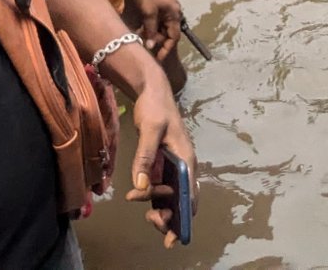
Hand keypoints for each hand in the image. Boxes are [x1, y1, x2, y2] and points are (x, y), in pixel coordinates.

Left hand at [127, 81, 196, 247]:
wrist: (152, 91)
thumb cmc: (155, 108)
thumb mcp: (150, 131)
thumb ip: (144, 157)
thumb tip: (141, 186)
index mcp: (186, 160)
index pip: (190, 195)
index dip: (184, 217)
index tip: (174, 236)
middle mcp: (183, 166)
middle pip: (181, 200)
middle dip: (169, 215)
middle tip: (150, 219)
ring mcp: (173, 166)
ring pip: (171, 196)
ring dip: (159, 207)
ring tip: (143, 210)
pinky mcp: (162, 163)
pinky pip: (161, 186)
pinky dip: (152, 196)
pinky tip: (138, 197)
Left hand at [129, 0, 180, 62]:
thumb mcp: (148, 12)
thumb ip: (151, 30)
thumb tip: (151, 46)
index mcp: (174, 15)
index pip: (174, 37)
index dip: (166, 49)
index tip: (157, 58)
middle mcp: (173, 13)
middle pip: (167, 33)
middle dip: (157, 40)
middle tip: (145, 46)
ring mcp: (166, 9)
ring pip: (161, 27)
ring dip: (152, 34)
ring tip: (140, 38)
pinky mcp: (159, 5)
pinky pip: (157, 20)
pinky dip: (150, 26)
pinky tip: (140, 29)